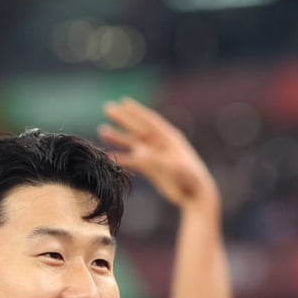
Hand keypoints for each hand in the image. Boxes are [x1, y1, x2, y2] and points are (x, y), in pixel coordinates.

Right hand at [98, 97, 217, 209]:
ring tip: (102, 131)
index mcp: (169, 138)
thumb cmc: (189, 179)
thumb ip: (155, 158)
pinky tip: (108, 156)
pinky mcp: (151, 169)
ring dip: (118, 138)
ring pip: (133, 143)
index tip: (123, 102)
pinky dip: (121, 158)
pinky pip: (132, 161)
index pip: (149, 121)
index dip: (136, 111)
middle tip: (107, 108)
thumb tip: (136, 150)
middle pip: (138, 128)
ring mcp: (155, 156)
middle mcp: (160, 145)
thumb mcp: (174, 168)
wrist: (195, 195)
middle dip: (123, 119)